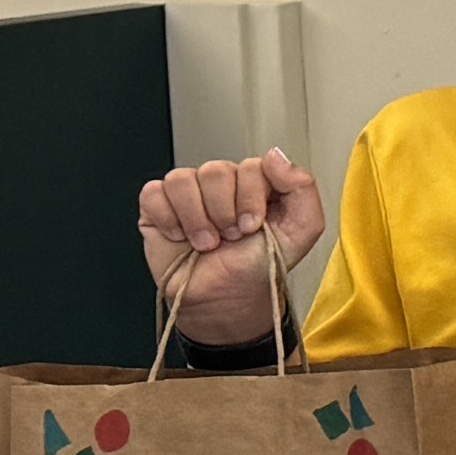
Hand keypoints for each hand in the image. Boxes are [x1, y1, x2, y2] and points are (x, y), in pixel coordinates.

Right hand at [137, 150, 325, 343]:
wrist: (225, 299)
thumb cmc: (259, 265)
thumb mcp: (301, 231)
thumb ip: (302, 188)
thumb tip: (275, 155)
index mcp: (255, 183)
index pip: (251, 165)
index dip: (251, 198)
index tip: (254, 226)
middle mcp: (221, 183)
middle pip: (216, 171)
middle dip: (225, 212)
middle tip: (230, 237)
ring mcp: (188, 192)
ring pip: (182, 179)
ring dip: (197, 219)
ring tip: (206, 243)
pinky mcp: (157, 206)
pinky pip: (154, 193)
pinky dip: (168, 219)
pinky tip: (180, 236)